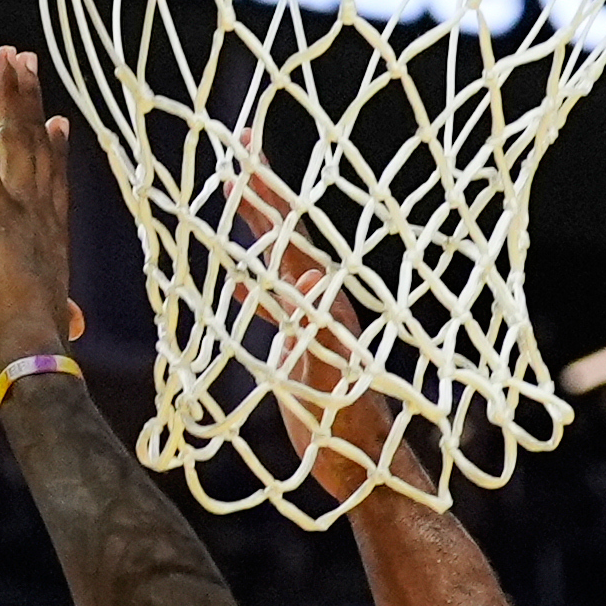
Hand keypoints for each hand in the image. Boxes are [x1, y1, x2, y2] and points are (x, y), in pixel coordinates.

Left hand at [0, 47, 87, 386]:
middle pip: (37, 142)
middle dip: (32, 99)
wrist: (31, 347)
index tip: (56, 123)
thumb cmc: (34, 351)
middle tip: (25, 62)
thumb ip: (53, 319)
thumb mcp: (46, 328)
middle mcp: (42, 208)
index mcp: (52, 235)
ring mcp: (20, 201)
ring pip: (13, 133)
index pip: (55, 182)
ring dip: (4, 89)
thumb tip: (70, 330)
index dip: (55, 150)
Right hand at [214, 153, 407, 503]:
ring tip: (237, 194)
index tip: (243, 149)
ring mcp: (315, 321)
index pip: (290, 234)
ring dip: (258, 227)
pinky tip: (240, 284)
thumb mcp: (331, 380)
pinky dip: (256, 284)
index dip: (266, 192)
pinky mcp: (307, 345)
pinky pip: (277, 301)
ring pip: (281, 261)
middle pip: (288, 232)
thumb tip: (312, 277)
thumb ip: (319, 332)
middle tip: (241, 141)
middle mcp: (323, 300)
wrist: (368, 464)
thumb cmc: (349, 429)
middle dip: (263, 188)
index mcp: (325, 300)